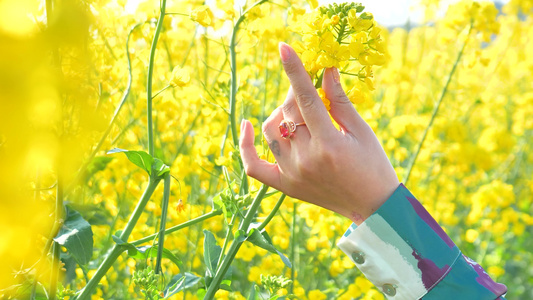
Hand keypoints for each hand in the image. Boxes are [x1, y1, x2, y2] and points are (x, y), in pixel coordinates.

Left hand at [239, 43, 398, 224]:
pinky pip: (254, 165)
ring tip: (297, 114)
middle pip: (287, 112)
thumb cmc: (373, 165)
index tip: (284, 48)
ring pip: (270, 130)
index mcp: (329, 144)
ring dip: (280, 114)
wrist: (372, 207)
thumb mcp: (362, 132)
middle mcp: (306, 159)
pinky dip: (246, 145)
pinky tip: (247, 125)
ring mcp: (292, 174)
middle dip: (295, 93)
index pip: (305, 98)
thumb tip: (326, 69)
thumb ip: (340, 101)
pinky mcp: (284, 186)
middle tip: (305, 87)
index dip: (294, 70)